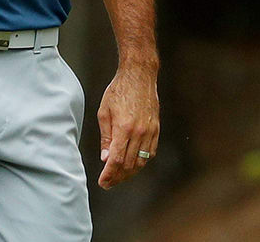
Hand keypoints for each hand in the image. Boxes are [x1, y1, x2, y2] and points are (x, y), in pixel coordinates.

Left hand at [97, 65, 158, 188]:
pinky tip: (133, 165)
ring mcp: (150, 132)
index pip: (116, 160)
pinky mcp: (156, 130)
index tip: (103, 182)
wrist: (139, 77)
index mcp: (124, 128)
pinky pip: (150, 152)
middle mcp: (139, 133)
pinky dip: (141, 162)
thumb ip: (105, 137)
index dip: (109, 174)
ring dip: (130, 172)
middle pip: (129, 164)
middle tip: (108, 184)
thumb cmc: (118, 91)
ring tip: (119, 177)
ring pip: (141, 161)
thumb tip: (105, 158)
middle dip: (118, 177)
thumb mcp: (104, 112)